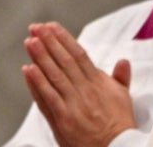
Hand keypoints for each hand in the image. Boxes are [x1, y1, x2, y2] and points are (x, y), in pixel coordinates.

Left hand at [21, 22, 135, 146]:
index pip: (79, 54)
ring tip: (30, 41)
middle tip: (36, 28)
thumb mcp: (124, 97)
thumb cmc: (119, 124)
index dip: (64, 39)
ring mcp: (73, 103)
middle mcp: (85, 89)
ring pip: (54, 75)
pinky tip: (28, 70)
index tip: (52, 27)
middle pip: (64, 60)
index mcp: (98, 82)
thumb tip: (123, 61)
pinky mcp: (63, 118)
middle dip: (49, 42)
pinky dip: (37, 83)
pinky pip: (47, 97)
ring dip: (41, 57)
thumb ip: (121, 78)